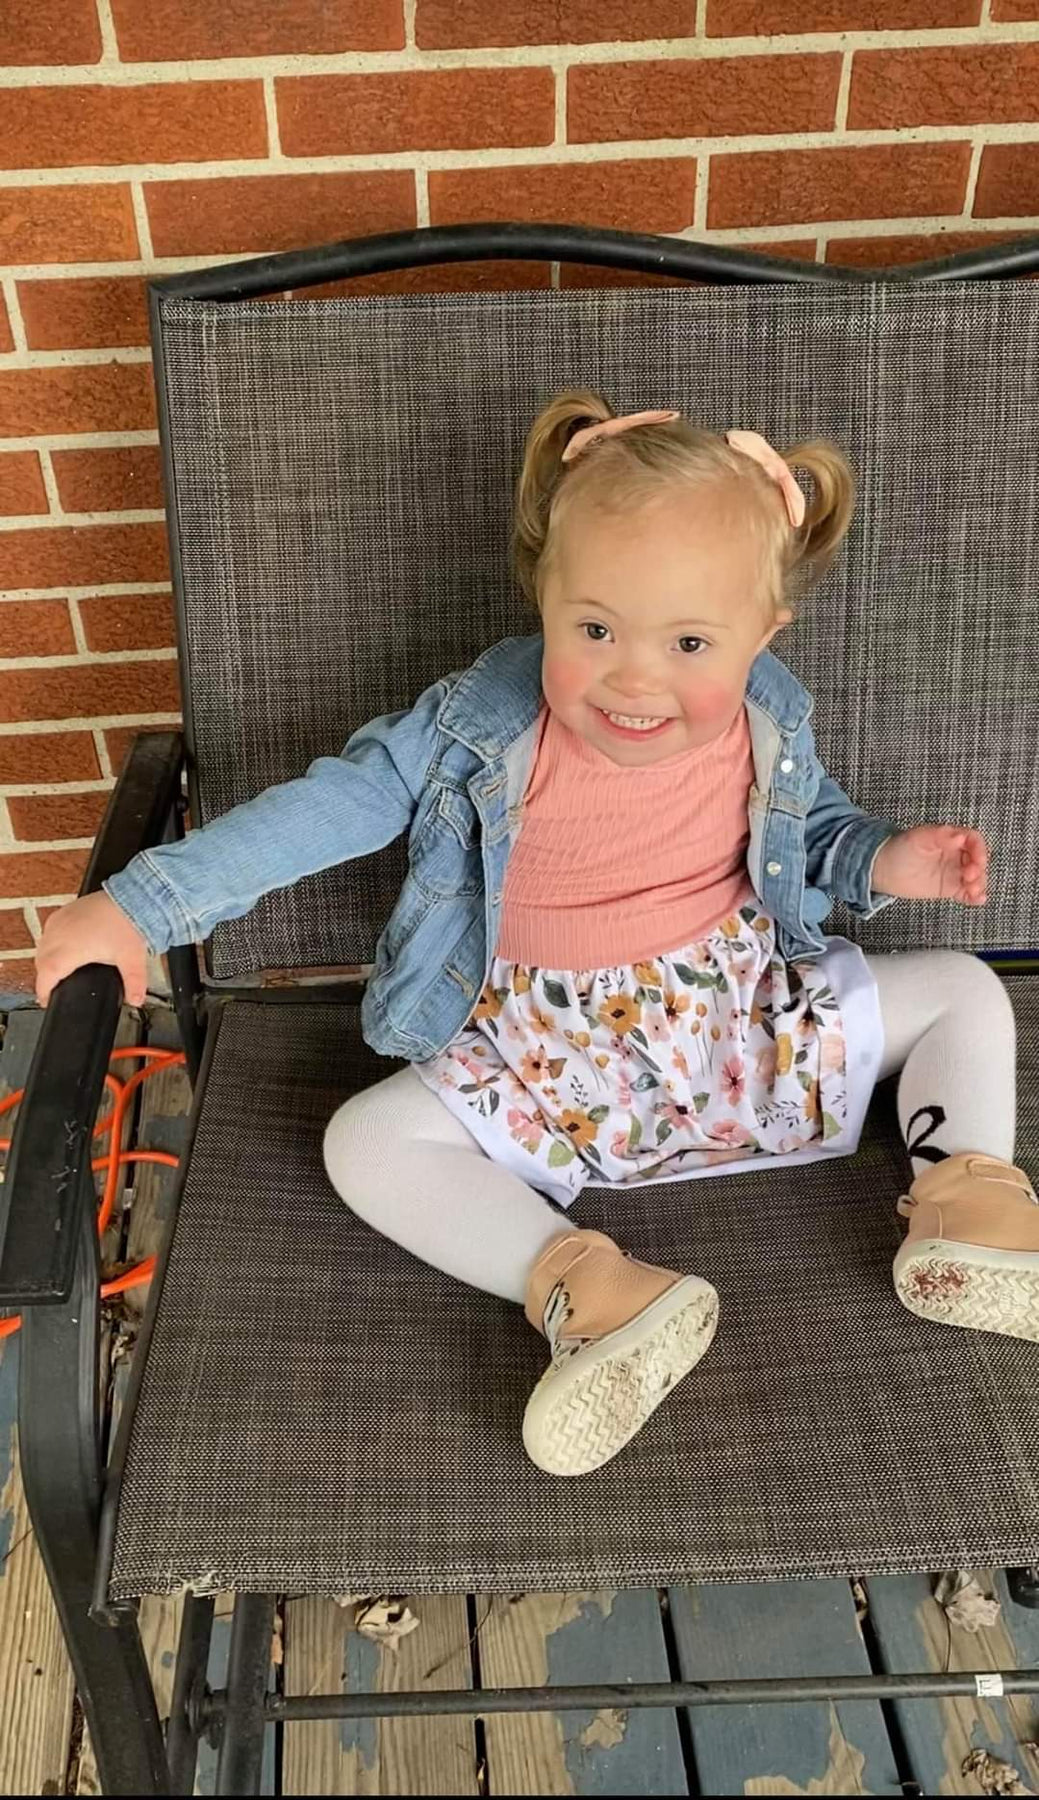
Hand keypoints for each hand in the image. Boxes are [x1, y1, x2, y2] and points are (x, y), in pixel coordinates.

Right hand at [35, 890, 149, 1006]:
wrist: (131, 896)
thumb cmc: (128, 923)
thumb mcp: (132, 959)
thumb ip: (134, 983)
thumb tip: (136, 999)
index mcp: (72, 948)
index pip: (47, 973)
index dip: (44, 990)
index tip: (47, 999)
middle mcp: (60, 933)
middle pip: (41, 962)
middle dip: (45, 977)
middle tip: (55, 988)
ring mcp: (60, 920)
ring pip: (42, 946)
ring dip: (46, 960)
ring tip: (57, 971)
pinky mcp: (63, 911)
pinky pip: (48, 931)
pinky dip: (50, 944)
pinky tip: (62, 948)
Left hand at [872, 825, 987, 905]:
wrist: (884, 870)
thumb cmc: (899, 849)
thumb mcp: (918, 838)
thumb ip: (940, 835)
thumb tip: (960, 836)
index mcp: (950, 838)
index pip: (973, 840)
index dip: (979, 849)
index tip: (978, 859)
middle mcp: (955, 855)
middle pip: (977, 860)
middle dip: (979, 869)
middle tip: (970, 876)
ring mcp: (953, 872)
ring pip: (975, 878)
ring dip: (979, 884)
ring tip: (973, 891)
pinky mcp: (949, 888)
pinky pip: (966, 892)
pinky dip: (974, 896)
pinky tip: (977, 899)